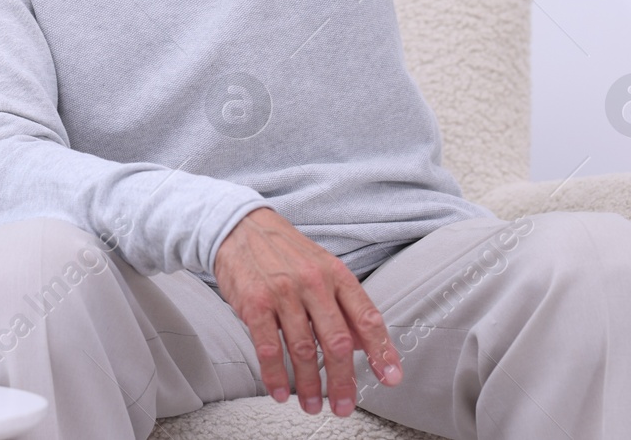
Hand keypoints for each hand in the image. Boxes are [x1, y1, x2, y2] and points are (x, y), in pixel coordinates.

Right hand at [212, 208, 400, 417]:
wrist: (239, 226)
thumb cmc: (283, 251)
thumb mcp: (322, 268)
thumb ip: (345, 305)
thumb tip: (367, 343)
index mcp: (336, 274)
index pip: (366, 317)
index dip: (382, 351)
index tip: (390, 378)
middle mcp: (313, 282)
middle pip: (337, 341)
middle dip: (343, 381)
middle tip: (344, 405)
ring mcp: (283, 293)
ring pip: (304, 350)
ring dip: (309, 385)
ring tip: (311, 404)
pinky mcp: (255, 303)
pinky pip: (269, 348)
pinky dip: (275, 376)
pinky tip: (280, 391)